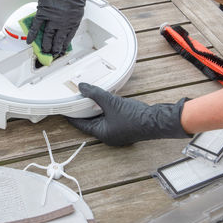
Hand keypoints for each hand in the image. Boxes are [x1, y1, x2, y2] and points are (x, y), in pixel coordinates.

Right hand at [27, 0, 96, 55]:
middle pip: (57, 40)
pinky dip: (32, 34)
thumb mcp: (77, 3)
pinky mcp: (44, 10)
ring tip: (42, 51)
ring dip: (44, 45)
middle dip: (53, 49)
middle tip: (50, 54)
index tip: (61, 51)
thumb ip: (70, 13)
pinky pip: (36, 26)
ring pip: (47, 36)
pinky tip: (30, 41)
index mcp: (75, 19)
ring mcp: (54, 17)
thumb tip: (63, 20)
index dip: (63, 46)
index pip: (68, 38)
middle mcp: (65, 21)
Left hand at [67, 83, 190, 145]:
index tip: (64, 110)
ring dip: (94, 110)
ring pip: (101, 119)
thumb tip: (82, 87)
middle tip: (74, 101)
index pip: (81, 125)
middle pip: (90, 122)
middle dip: (83, 111)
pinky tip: (104, 101)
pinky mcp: (125, 126)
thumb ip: (95, 94)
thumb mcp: (111, 102)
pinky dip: (105, 110)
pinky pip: (110, 118)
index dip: (72, 116)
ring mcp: (117, 131)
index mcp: (102, 133)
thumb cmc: (134, 117)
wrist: (157, 120)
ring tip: (87, 99)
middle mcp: (108, 135)